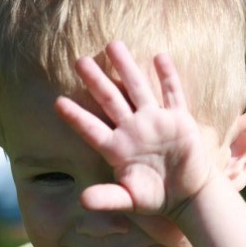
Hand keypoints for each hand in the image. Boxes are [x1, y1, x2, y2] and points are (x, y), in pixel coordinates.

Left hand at [55, 41, 215, 217]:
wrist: (187, 196)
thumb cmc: (155, 198)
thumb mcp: (129, 199)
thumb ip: (107, 198)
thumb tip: (83, 201)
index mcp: (118, 148)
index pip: (92, 129)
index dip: (76, 117)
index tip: (58, 103)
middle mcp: (133, 130)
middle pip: (111, 100)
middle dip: (96, 81)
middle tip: (79, 61)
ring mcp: (156, 122)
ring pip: (138, 89)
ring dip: (126, 67)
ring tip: (113, 45)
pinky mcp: (179, 120)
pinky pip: (172, 94)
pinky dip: (168, 76)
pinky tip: (159, 57)